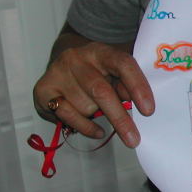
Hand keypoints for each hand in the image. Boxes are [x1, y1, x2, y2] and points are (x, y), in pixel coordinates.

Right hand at [33, 41, 153, 147]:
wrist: (66, 63)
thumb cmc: (99, 72)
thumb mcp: (116, 73)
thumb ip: (127, 85)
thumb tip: (137, 106)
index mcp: (101, 51)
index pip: (122, 64)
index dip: (137, 87)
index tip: (148, 111)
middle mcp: (77, 58)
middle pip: (101, 91)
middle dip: (119, 118)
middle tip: (134, 139)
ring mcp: (58, 72)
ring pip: (85, 107)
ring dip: (98, 116)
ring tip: (100, 111)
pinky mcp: (43, 89)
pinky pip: (67, 115)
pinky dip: (85, 127)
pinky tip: (97, 130)